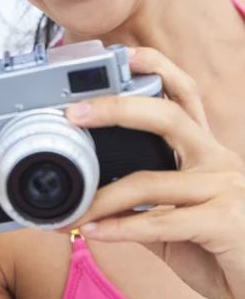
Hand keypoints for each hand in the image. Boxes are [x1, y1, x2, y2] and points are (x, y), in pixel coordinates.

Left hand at [60, 47, 244, 298]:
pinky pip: (160, 222)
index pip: (183, 94)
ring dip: (103, 197)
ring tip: (74, 209)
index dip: (157, 68)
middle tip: (76, 112)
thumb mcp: (181, 216)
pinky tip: (97, 231)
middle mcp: (216, 159)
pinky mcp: (225, 221)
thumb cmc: (221, 245)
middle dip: (118, 108)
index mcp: (205, 150)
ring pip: (149, 180)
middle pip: (167, 115)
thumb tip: (98, 199)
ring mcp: (223, 187)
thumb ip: (146, 202)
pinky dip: (121, 228)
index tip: (123, 54)